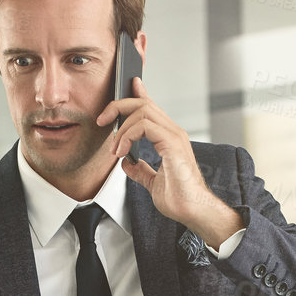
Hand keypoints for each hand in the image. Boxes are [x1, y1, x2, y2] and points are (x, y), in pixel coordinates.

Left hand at [96, 76, 242, 247]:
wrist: (193, 210)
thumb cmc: (180, 198)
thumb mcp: (153, 182)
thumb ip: (141, 171)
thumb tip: (127, 163)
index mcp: (170, 138)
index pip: (152, 108)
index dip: (139, 94)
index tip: (129, 85)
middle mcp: (174, 133)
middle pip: (144, 104)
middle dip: (119, 106)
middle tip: (103, 120)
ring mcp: (175, 136)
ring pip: (143, 111)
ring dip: (121, 127)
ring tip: (115, 148)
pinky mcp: (173, 144)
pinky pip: (146, 126)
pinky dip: (128, 135)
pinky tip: (122, 151)